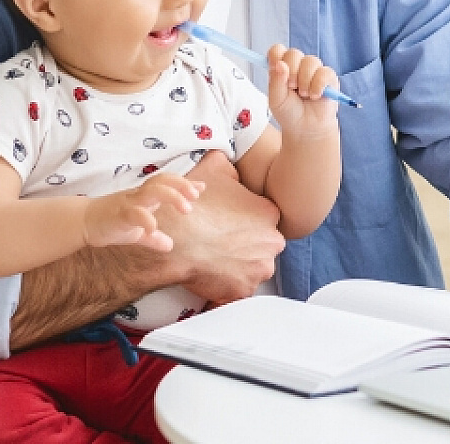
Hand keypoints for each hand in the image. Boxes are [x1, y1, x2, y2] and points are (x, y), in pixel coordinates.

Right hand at [81, 172, 201, 250]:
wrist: (83, 223)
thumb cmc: (112, 223)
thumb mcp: (137, 231)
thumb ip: (155, 236)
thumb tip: (170, 246)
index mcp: (145, 196)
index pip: (167, 183)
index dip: (184, 184)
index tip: (201, 188)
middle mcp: (139, 195)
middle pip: (162, 180)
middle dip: (181, 186)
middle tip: (195, 198)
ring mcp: (128, 202)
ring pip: (152, 190)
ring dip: (172, 196)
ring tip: (186, 210)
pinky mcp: (118, 214)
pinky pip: (134, 212)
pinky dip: (147, 219)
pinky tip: (154, 229)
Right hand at [159, 152, 285, 303]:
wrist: (177, 240)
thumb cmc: (195, 206)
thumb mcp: (213, 169)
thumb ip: (228, 164)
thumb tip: (228, 157)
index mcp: (269, 213)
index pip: (265, 218)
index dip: (247, 221)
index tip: (231, 225)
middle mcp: (272, 242)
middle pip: (264, 244)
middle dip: (248, 245)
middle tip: (223, 244)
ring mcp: (260, 269)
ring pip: (254, 268)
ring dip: (240, 266)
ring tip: (217, 260)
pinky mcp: (244, 290)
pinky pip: (238, 289)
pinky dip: (228, 285)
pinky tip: (213, 276)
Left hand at [265, 44, 340, 141]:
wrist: (306, 127)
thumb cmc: (289, 113)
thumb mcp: (276, 100)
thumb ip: (275, 81)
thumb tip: (280, 64)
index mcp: (282, 68)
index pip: (277, 50)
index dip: (276, 57)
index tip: (277, 71)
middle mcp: (298, 66)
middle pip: (294, 53)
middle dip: (291, 71)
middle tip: (291, 87)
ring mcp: (314, 70)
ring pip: (310, 61)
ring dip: (305, 81)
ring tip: (304, 95)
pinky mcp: (329, 77)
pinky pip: (324, 72)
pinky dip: (318, 86)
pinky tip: (315, 96)